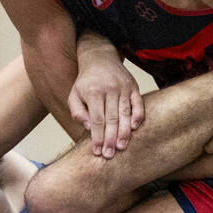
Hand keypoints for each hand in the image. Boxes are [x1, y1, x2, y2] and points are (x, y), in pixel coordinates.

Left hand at [68, 39, 143, 157]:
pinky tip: (135, 129)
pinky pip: (138, 103)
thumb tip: (88, 126)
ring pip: (125, 113)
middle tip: (110, 155)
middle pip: (111, 119)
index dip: (97, 137)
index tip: (98, 151)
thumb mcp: (74, 94)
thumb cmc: (86, 82)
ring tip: (122, 147)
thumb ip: (77, 111)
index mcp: (93, 92)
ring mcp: (123, 87)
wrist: (100, 58)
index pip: (96, 119)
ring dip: (125, 132)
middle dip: (111, 139)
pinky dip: (138, 116)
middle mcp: (109, 89)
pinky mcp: (134, 86)